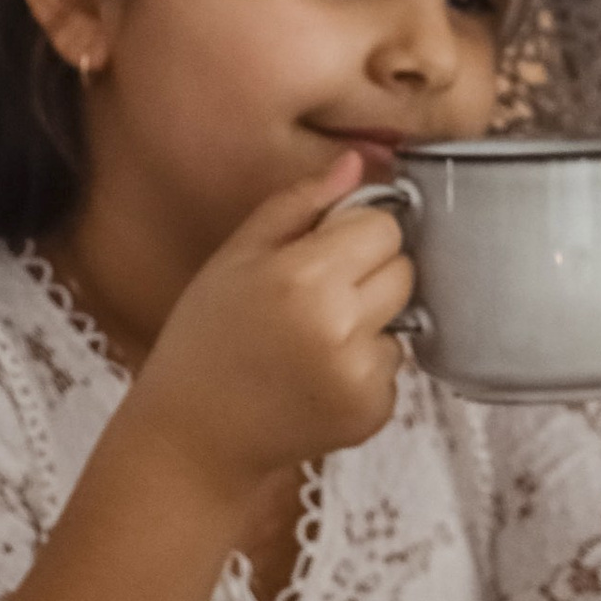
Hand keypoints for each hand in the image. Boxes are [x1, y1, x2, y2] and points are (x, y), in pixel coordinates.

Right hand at [129, 155, 414, 502]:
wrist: (195, 438)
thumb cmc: (206, 341)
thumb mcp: (236, 257)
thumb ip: (299, 203)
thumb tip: (356, 162)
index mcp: (303, 277)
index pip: (385, 226)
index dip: (357, 232)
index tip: (324, 251)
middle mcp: (339, 326)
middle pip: (404, 270)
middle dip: (371, 274)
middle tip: (317, 297)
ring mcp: (360, 374)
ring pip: (406, 318)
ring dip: (372, 321)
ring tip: (313, 340)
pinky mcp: (374, 411)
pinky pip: (396, 366)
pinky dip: (366, 366)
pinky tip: (318, 375)